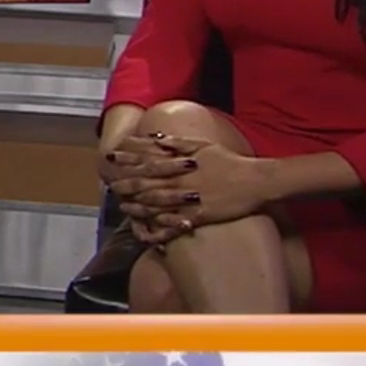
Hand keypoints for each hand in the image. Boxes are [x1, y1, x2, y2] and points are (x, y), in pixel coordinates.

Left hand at [109, 136, 270, 242]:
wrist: (254, 181)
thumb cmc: (228, 161)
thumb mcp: (202, 146)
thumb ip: (177, 142)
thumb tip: (156, 137)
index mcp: (181, 163)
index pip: (148, 160)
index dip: (128, 160)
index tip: (112, 158)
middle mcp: (181, 181)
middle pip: (148, 183)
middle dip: (127, 184)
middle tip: (111, 185)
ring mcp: (189, 200)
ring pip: (157, 204)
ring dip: (138, 205)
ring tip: (123, 206)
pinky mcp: (199, 217)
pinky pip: (175, 223)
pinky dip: (160, 226)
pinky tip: (147, 228)